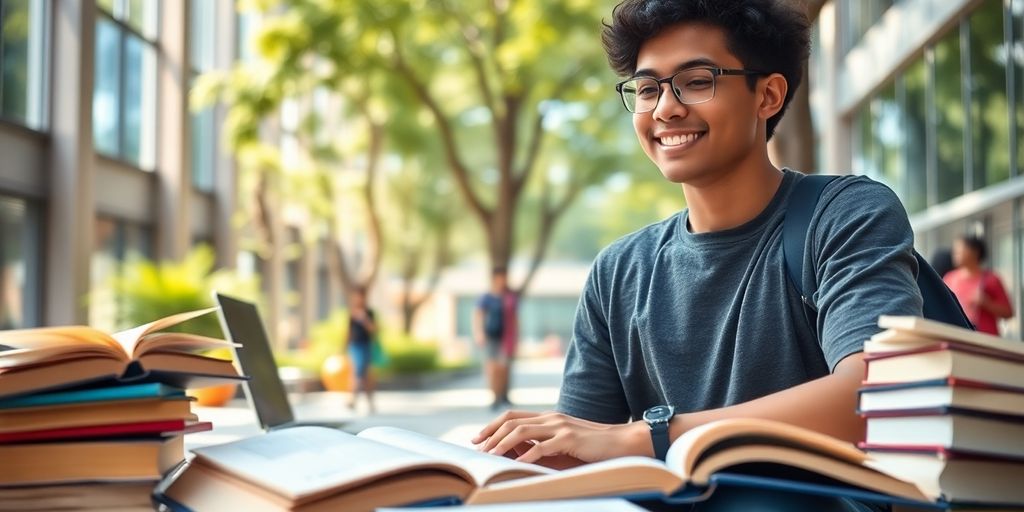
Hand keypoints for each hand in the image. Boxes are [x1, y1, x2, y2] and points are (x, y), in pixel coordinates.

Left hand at [472, 410, 649, 464]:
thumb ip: (541, 447)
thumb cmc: (592, 448)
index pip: (512, 416)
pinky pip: (543, 446)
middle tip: (478, 448)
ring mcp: (560, 426)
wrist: (622, 442)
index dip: (492, 426)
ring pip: (522, 431)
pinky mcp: (570, 438)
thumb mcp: (562, 447)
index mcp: (548, 418)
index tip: (477, 438)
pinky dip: (527, 455)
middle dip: (491, 435)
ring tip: (491, 455)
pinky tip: (517, 464)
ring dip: (503, 443)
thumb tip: (515, 455)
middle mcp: (551, 418)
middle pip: (512, 421)